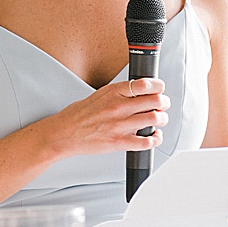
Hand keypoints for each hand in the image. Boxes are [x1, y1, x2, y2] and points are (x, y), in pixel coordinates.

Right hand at [50, 78, 169, 156]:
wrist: (64, 133)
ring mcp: (120, 125)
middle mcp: (118, 107)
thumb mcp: (100, 94)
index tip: (160, 89)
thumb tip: (142, 89)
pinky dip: (156, 139)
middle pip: (156, 101)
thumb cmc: (81, 115)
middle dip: (164, 103)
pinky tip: (154, 136)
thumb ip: (121, 92)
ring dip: (162, 119)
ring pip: (156, 119)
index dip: (158, 86)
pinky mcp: (120, 142)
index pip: (145, 84)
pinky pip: (148, 141)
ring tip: (159, 120)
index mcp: (114, 92)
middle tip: (162, 105)